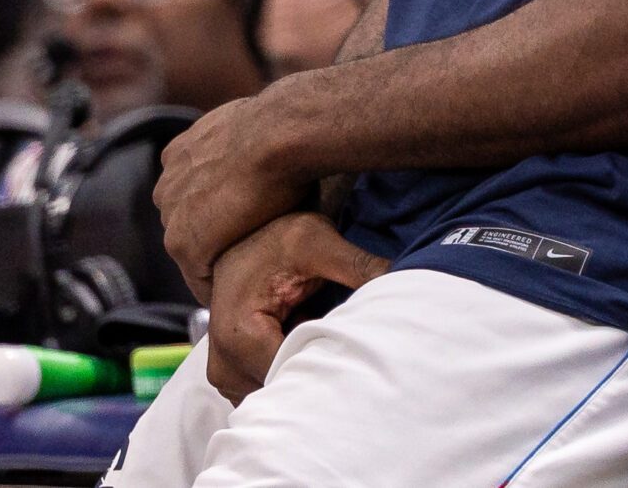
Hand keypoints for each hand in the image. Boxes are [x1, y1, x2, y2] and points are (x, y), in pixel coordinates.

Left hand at [156, 95, 314, 302]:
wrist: (278, 134)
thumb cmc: (279, 129)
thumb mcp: (248, 127)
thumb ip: (238, 144)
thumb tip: (259, 142)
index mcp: (180, 153)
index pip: (190, 196)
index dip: (217, 213)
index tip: (241, 225)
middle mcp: (168, 183)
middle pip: (185, 224)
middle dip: (212, 238)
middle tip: (247, 253)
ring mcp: (172, 215)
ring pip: (191, 252)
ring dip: (215, 262)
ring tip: (247, 277)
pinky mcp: (185, 244)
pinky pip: (198, 278)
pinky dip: (217, 287)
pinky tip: (244, 291)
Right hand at [203, 213, 387, 404]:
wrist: (239, 232)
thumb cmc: (275, 234)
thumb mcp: (318, 240)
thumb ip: (358, 264)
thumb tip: (403, 277)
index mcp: (240, 336)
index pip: (295, 379)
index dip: (332, 365)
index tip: (356, 347)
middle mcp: (224, 363)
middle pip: (284, 392)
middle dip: (320, 374)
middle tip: (347, 344)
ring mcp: (223, 374)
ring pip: (276, 396)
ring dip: (304, 375)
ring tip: (326, 342)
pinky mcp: (230, 373)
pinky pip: (266, 389)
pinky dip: (289, 372)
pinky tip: (308, 346)